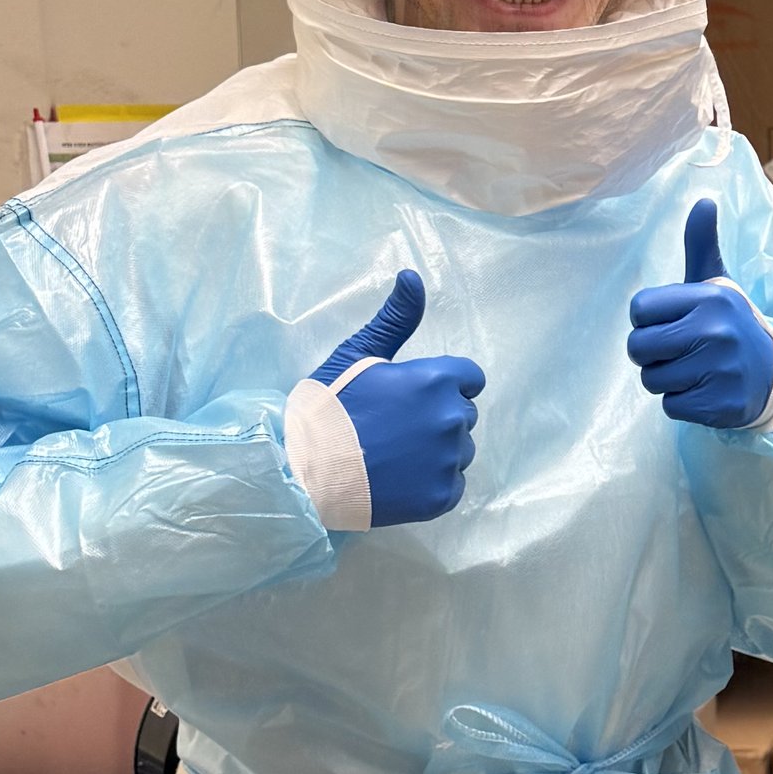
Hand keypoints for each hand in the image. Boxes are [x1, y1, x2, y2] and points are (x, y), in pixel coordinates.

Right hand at [303, 270, 483, 524]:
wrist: (304, 471)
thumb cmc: (327, 408)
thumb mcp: (357, 355)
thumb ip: (394, 318)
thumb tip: (413, 276)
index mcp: (438, 379)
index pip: (469, 378)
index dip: (441, 385)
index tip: (411, 397)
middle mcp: (452, 418)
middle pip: (463, 414)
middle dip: (436, 417)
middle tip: (394, 427)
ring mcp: (449, 460)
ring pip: (460, 450)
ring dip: (436, 450)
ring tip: (394, 454)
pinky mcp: (442, 497)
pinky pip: (452, 484)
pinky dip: (431, 483)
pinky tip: (398, 479)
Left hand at [628, 200, 772, 428]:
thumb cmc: (731, 326)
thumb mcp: (717, 286)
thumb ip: (700, 245)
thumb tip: (703, 200)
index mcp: (709, 298)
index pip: (639, 309)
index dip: (648, 321)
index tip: (673, 323)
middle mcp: (715, 331)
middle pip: (638, 347)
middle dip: (651, 354)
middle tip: (679, 352)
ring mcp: (720, 369)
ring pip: (652, 380)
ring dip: (666, 381)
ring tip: (694, 371)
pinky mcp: (721, 404)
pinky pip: (670, 407)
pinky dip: (682, 403)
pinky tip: (705, 390)